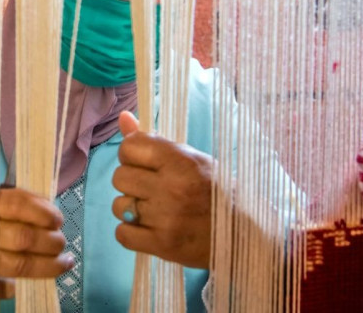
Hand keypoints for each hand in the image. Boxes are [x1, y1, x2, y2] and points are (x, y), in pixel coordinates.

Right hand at [0, 187, 73, 296]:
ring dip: (48, 266)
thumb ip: (24, 205)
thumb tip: (53, 217)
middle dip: (50, 242)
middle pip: (22, 238)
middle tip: (61, 243)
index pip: (17, 205)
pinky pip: (2, 287)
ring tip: (63, 261)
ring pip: (18, 265)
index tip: (58, 220)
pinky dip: (20, 285)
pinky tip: (30, 281)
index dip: (44, 213)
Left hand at [112, 111, 213, 268]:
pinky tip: (148, 228)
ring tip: (152, 210)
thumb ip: (154, 140)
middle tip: (150, 188)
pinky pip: (122, 234)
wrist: (244, 231)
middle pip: (119, 177)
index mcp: (179, 161)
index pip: (129, 147)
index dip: (131, 154)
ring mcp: (165, 218)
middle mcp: (170, 188)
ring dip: (131, 208)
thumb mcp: (191, 158)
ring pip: (119, 206)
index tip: (143, 163)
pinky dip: (131, 232)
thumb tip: (123, 117)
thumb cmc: (216, 189)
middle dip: (131, 182)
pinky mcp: (162, 245)